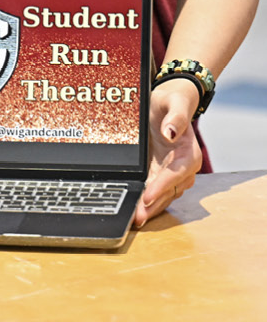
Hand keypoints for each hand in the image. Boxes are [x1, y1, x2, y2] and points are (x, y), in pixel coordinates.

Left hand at [134, 80, 202, 226]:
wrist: (171, 102)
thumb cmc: (172, 101)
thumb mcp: (173, 102)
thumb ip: (176, 117)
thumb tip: (171, 133)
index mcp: (188, 153)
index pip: (175, 174)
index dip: (162, 187)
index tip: (148, 196)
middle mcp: (182, 167)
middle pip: (168, 191)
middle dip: (153, 206)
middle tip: (136, 218)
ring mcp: (170, 172)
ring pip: (161, 196)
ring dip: (148, 208)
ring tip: (133, 220)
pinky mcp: (159, 173)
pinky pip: (153, 191)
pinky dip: (145, 201)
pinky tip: (133, 208)